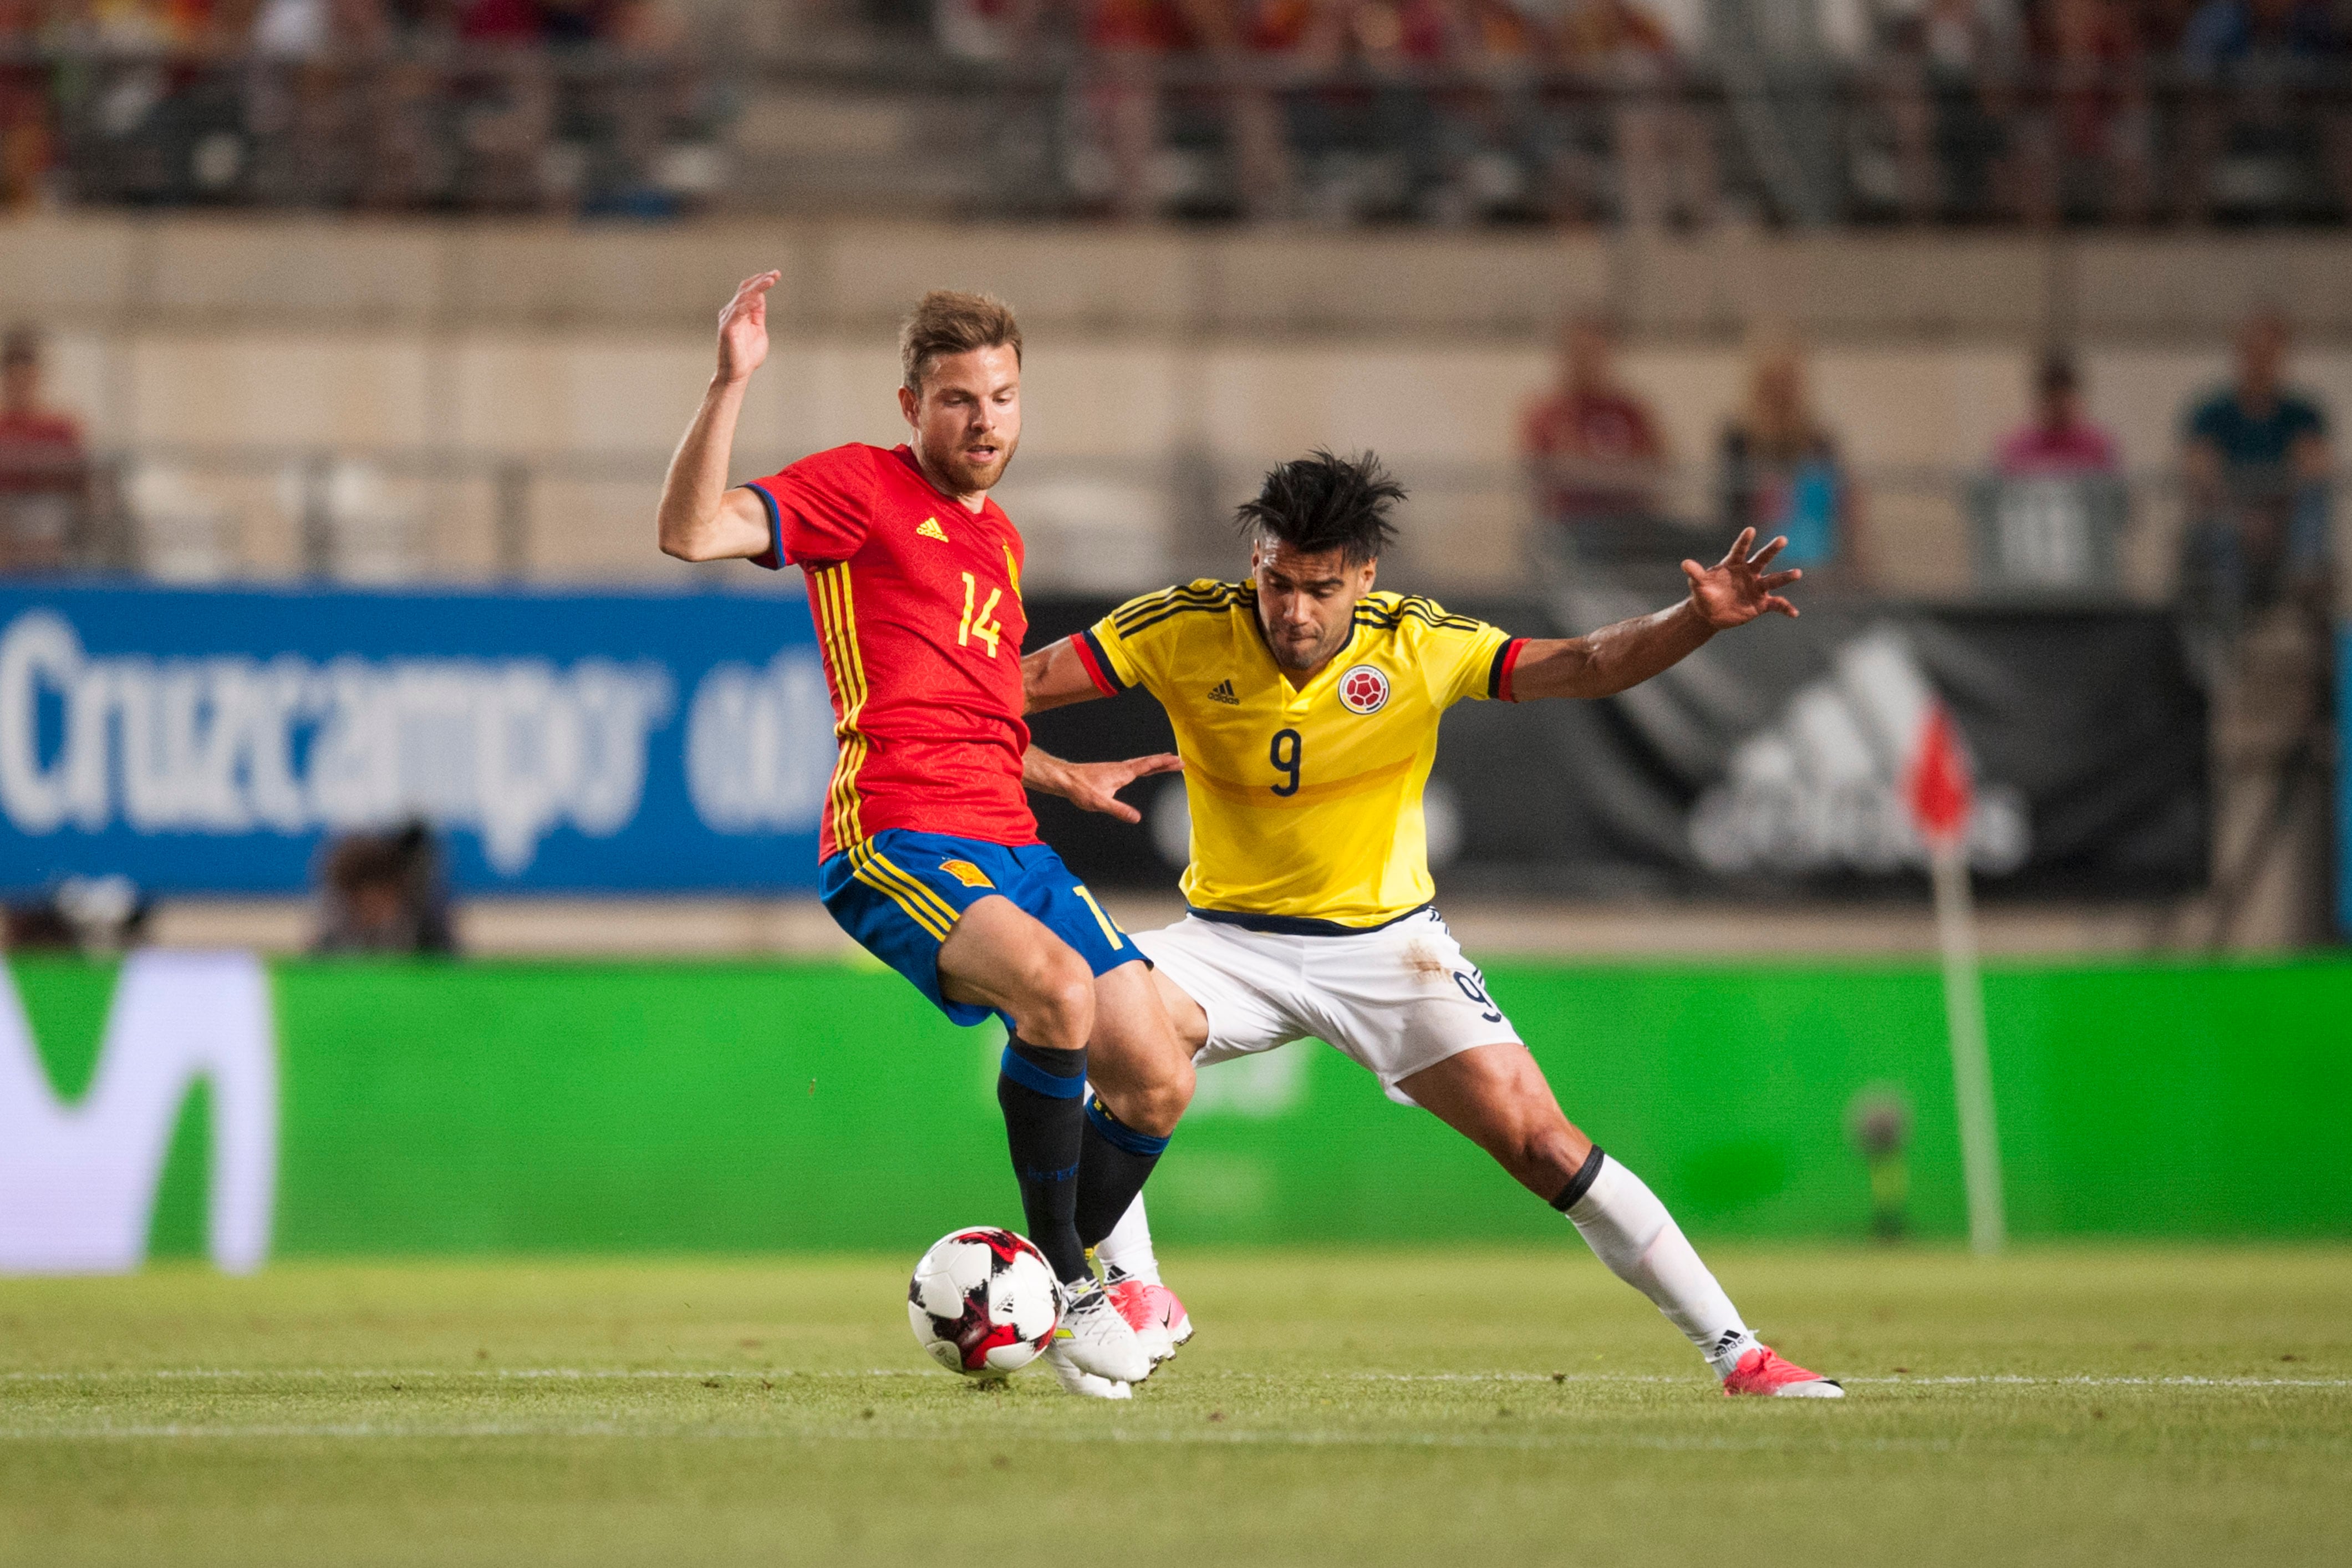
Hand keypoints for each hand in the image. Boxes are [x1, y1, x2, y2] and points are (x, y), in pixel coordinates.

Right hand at [715, 270, 780, 384]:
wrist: (737, 374)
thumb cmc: (747, 355)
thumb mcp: (758, 329)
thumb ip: (758, 314)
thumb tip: (761, 297)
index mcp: (738, 312)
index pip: (748, 290)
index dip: (760, 281)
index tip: (775, 274)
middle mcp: (731, 312)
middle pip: (745, 290)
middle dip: (761, 280)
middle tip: (775, 274)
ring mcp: (728, 319)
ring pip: (742, 297)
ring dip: (757, 288)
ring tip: (770, 281)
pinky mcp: (727, 328)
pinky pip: (738, 312)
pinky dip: (748, 304)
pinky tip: (759, 298)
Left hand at [1053, 753, 1182, 822]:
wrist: (1065, 778)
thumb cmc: (1081, 788)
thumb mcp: (1100, 802)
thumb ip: (1119, 810)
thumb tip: (1137, 818)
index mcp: (1123, 773)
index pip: (1148, 766)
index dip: (1164, 764)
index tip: (1178, 761)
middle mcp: (1121, 768)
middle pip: (1148, 763)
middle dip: (1164, 762)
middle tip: (1179, 761)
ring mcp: (1116, 769)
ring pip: (1141, 764)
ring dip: (1155, 763)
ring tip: (1165, 762)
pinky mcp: (1111, 771)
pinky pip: (1133, 766)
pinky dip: (1143, 766)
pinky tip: (1141, 769)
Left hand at [1682, 528, 1801, 627]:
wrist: (1710, 613)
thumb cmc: (1705, 594)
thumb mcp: (1699, 585)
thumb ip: (1696, 574)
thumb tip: (1684, 563)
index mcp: (1734, 565)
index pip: (1740, 550)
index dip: (1744, 541)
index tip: (1750, 530)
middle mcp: (1749, 573)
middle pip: (1762, 559)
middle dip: (1772, 550)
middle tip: (1782, 539)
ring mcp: (1757, 587)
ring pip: (1774, 580)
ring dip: (1785, 577)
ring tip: (1798, 573)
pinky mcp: (1762, 603)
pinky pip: (1777, 604)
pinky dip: (1786, 608)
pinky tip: (1794, 613)